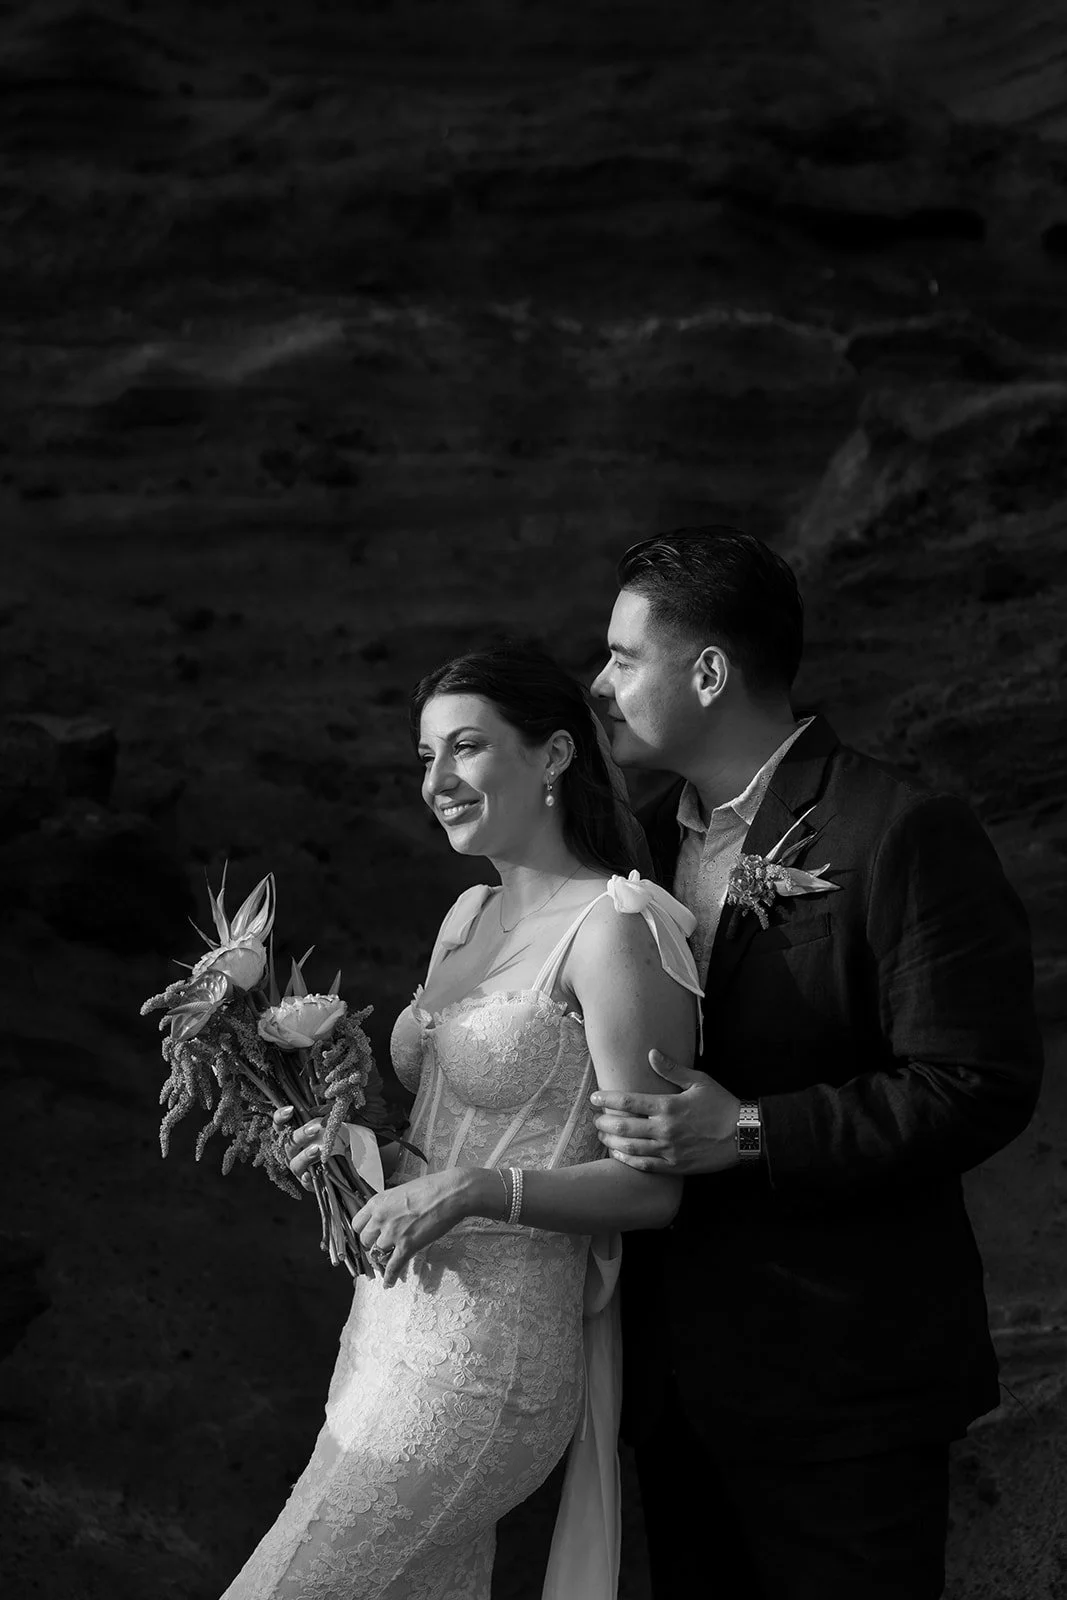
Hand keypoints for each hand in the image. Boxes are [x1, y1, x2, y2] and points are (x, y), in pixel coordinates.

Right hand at [272, 1107, 341, 1186]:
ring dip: (305, 1156)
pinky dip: (306, 1178)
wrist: (338, 1160)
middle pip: (289, 1143)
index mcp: (291, 1136)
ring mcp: (297, 1167)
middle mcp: (290, 1152)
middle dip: (301, 1135)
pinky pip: (303, 1182)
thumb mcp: (324, 1125)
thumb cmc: (327, 1138)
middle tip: (315, 1128)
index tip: (290, 1110)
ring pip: (295, 1163)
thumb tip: (326, 1109)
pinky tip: (310, 1175)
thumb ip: (321, 1116)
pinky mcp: (306, 1181)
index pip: (279, 1125)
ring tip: (317, 1149)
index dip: (280, 1117)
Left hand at [351, 1170, 470, 1287]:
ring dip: (383, 1259)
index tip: (370, 1234)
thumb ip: (391, 1205)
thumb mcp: (402, 1191)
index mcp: (378, 1202)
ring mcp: (393, 1233)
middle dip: (373, 1244)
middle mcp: (381, 1218)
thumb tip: (390, 1215)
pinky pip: (393, 1267)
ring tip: (387, 1263)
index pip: (357, 1223)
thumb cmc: (431, 1188)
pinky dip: (390, 1277)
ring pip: (377, 1254)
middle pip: (365, 1240)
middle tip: (382, 1246)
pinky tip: (389, 1283)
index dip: (364, 1230)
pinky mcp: (407, 1246)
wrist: (450, 1194)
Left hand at [590, 1050, 741, 1174]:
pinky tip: (618, 1155)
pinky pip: (645, 1166)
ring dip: (611, 1142)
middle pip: (623, 1127)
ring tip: (601, 1136)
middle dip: (604, 1122)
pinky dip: (627, 1160)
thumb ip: (672, 1069)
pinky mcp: (675, 1166)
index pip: (628, 1102)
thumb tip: (651, 1054)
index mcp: (668, 1106)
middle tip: (594, 1119)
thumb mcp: (699, 1081)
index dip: (607, 1099)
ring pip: (630, 1148)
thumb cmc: (722, 1105)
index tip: (594, 1098)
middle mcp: (665, 1129)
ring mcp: (669, 1150)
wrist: (744, 1135)